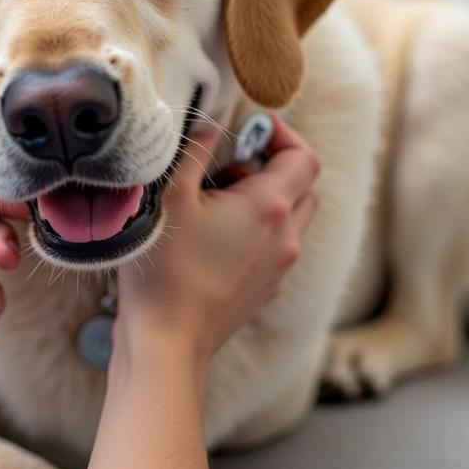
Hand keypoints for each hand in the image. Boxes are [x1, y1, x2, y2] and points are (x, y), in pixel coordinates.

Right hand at [115, 114, 319, 369]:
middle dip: (273, 166)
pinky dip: (257, 231)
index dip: (281, 134)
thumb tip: (213, 124)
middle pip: (303, 187)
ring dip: (264, 200)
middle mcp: (285, 238)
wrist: (167, 343)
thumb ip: (197, 151)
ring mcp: (278, 269)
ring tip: (215, 202)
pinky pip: (275, 248)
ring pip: (291, 219)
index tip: (249, 130)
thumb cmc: (165, 269)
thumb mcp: (171, 195)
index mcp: (269, 207)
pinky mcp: (264, 290)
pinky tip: (212, 237)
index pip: (303, 157)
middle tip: (228, 168)